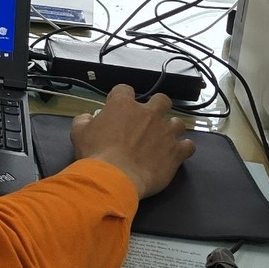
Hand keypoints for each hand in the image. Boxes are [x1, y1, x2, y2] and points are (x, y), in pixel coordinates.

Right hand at [71, 85, 196, 198]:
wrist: (115, 177)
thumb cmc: (96, 153)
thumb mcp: (79, 133)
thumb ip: (84, 120)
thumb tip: (89, 118)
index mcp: (123, 105)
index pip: (125, 90)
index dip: (121, 98)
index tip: (117, 108)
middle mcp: (149, 113)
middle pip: (162, 100)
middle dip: (157, 107)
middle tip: (149, 120)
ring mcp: (166, 132)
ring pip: (178, 123)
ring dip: (171, 129)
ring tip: (163, 139)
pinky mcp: (177, 151)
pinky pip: (189, 145)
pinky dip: (183, 148)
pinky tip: (175, 153)